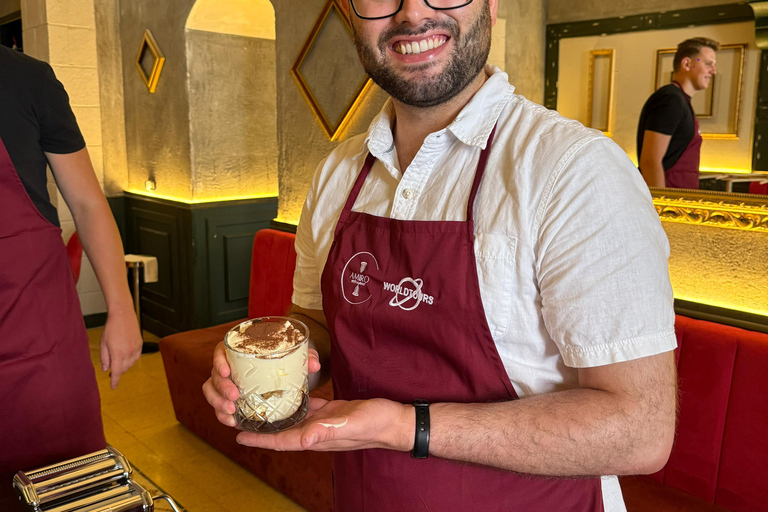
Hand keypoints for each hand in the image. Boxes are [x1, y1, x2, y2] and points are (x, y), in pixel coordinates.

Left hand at [100, 308, 141, 388]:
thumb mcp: (103, 343)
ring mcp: (136, 348)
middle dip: (118, 371)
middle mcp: (129, 352)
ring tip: (118, 360)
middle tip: (111, 370)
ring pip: (131, 364)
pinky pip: (136, 357)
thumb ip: (104, 358)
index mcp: (118, 353)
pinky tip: (126, 355)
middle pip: (124, 369)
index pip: (117, 372)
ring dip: (125, 365)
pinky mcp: (140, 344)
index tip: (113, 387)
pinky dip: (131, 359)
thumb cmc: (111, 328)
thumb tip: (106, 369)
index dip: (115, 381)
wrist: (123, 315)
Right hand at [203, 341, 322, 427]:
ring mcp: (226, 383)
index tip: (227, 370)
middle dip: (220, 387)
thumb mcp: (297, 357)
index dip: (219, 360)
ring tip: (231, 413)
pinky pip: (218, 406)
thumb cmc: (286, 361)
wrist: (285, 375)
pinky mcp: (229, 399)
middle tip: (234, 396)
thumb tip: (314, 364)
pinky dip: (222, 415)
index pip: (221, 351)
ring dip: (217, 403)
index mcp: (240, 351)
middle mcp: (229, 366)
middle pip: (214, 374)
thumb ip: (306, 357)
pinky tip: (232, 422)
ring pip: (211, 391)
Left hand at [234, 398, 412, 452]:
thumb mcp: (350, 424)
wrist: (394, 420)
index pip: (281, 441)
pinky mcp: (329, 412)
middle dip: (259, 428)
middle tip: (239, 418)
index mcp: (316, 437)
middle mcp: (315, 432)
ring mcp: (322, 423)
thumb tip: (304, 438)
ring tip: (255, 406)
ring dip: (273, 417)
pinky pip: (305, 409)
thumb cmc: (376, 423)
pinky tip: (284, 396)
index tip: (238, 435)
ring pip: (290, 421)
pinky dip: (291, 404)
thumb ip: (327, 431)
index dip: (259, 439)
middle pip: (280, 433)